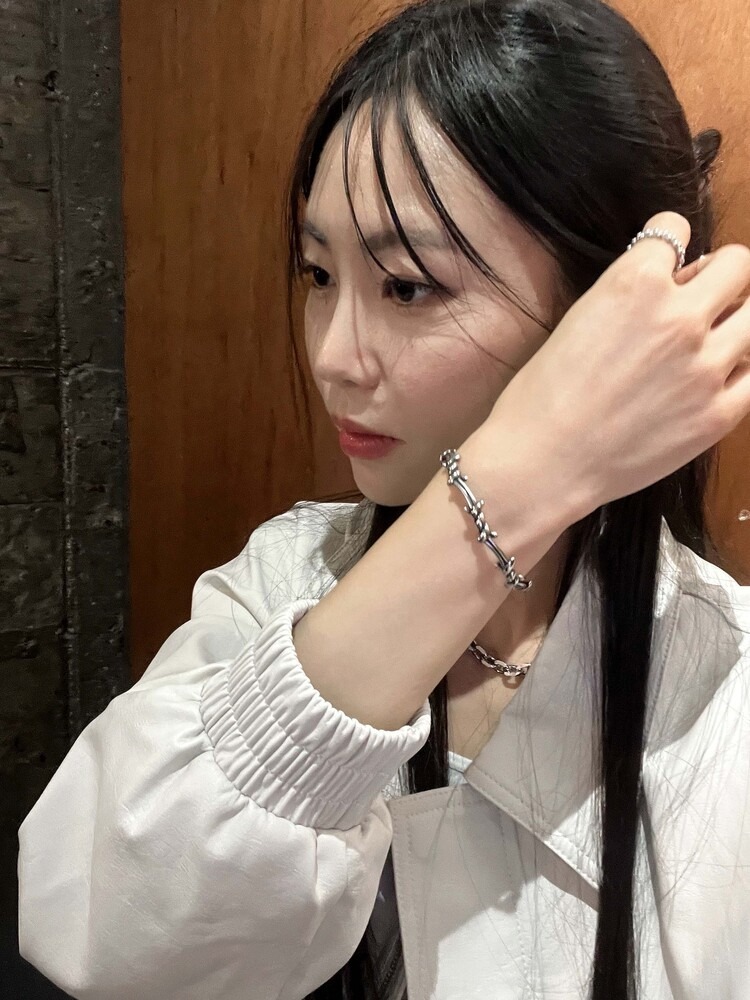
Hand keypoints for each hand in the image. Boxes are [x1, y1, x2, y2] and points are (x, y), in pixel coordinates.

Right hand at [486, 211, 749, 518]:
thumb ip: (631, 295)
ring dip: (734, 322)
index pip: (674, 229)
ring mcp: (705, 366)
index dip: (666, 250)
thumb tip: (676, 283)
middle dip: (718, 277)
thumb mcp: (579, 319)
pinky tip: (710, 382)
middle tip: (698, 303)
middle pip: (737, 264)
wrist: (541, 462)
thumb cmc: (543, 396)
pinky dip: (738, 372)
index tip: (663, 270)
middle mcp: (679, 316)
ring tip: (706, 346)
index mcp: (635, 282)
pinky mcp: (719, 413)